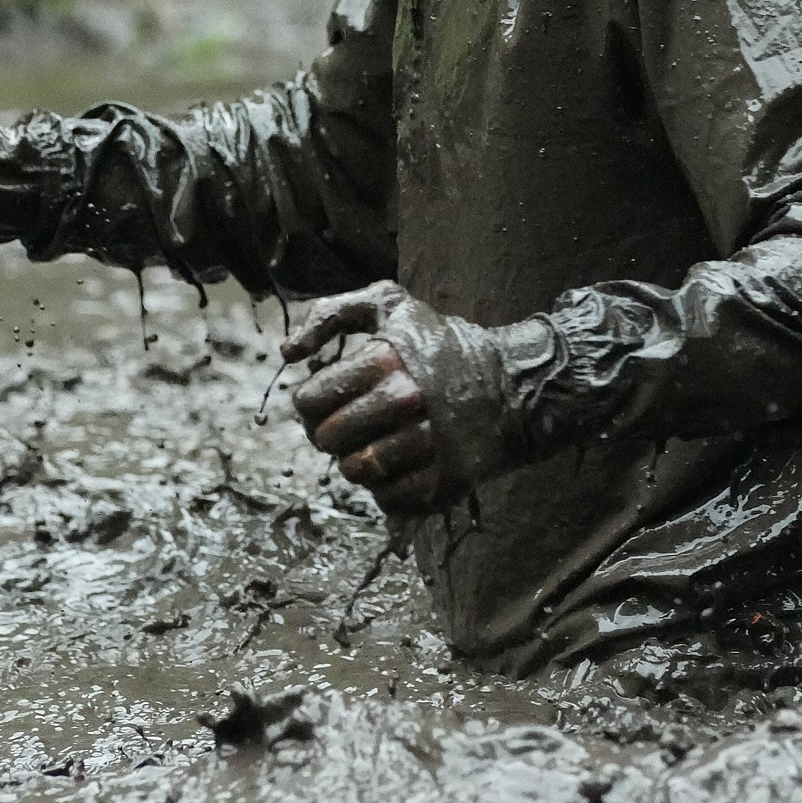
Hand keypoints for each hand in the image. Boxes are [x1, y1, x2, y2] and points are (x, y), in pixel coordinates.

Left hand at [282, 283, 443, 517]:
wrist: (514, 386)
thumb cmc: (442, 345)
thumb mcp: (391, 305)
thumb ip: (332, 314)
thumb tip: (287, 353)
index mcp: (386, 358)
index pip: (310, 400)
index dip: (309, 404)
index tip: (327, 401)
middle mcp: (406, 400)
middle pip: (327, 439)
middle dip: (329, 434)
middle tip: (348, 426)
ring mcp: (427, 444)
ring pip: (354, 471)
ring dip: (356, 462)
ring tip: (372, 445)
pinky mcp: (443, 479)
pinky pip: (387, 497)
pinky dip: (385, 486)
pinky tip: (397, 465)